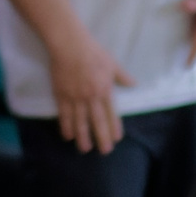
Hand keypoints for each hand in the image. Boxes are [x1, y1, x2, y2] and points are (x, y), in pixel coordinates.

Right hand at [46, 28, 133, 153]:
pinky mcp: (61, 95)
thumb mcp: (112, 64)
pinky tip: (67, 136)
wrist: (69, 45)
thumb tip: (134, 84)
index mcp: (105, 90)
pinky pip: (64, 114)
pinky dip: (66, 126)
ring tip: (85, 149)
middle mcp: (91, 97)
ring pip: (79, 121)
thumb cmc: (93, 52)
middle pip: (97, 121)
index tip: (116, 139)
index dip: (113, 127)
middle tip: (104, 151)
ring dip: (82, 137)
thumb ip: (122, 77)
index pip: (111, 113)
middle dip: (101, 138)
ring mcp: (75, 97)